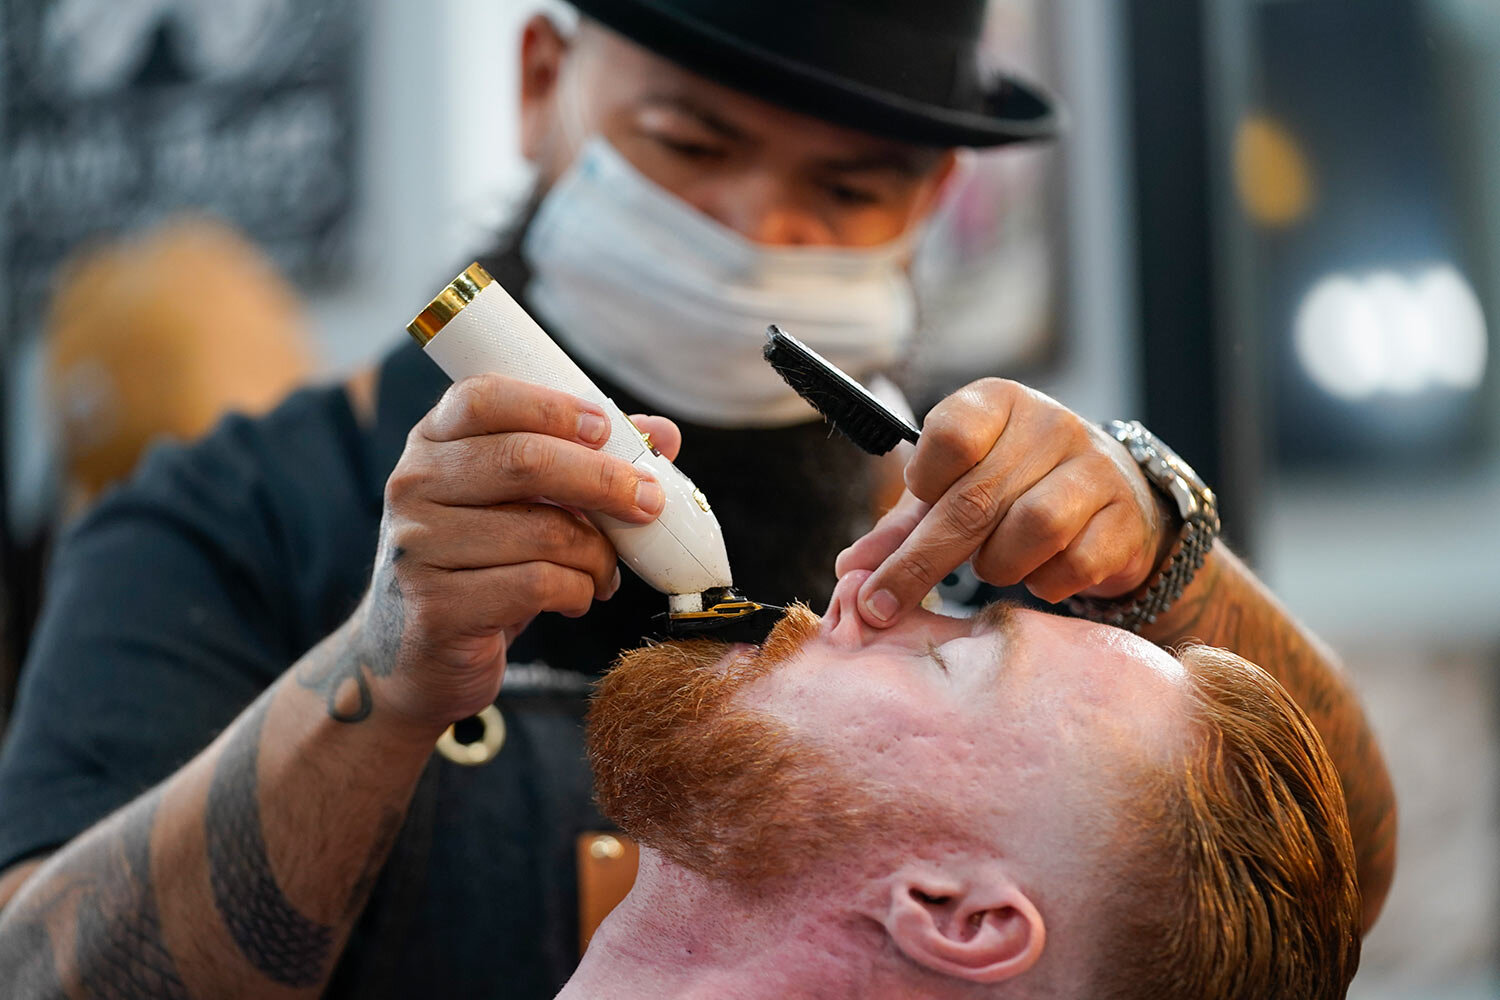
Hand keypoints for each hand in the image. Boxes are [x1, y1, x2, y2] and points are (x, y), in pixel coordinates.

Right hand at [357, 374, 680, 728]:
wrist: (416, 661)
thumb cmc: (479, 568)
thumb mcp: (519, 506)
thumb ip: (582, 461)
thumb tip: (661, 434)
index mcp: (431, 445)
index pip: (482, 397)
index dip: (552, 407)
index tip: (605, 429)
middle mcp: (413, 487)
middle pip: (523, 459)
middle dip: (603, 480)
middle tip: (648, 502)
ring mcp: (418, 548)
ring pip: (543, 530)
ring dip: (597, 553)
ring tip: (604, 570)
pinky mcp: (437, 608)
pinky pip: (537, 584)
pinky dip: (577, 591)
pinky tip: (576, 598)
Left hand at [835, 379, 1171, 627]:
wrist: (1113, 499)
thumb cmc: (1015, 489)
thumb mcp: (955, 490)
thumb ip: (903, 527)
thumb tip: (851, 571)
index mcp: (999, 402)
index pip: (951, 433)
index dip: (925, 480)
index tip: (920, 501)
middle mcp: (1051, 425)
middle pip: (976, 499)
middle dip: (920, 561)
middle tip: (882, 604)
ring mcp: (1096, 470)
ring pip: (1032, 529)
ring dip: (997, 565)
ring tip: (992, 565)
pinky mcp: (1125, 519)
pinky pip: (1075, 564)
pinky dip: (1044, 582)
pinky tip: (1038, 574)